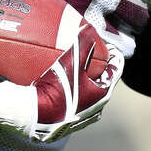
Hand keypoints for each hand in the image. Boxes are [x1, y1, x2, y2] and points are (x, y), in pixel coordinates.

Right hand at [0, 22, 123, 142]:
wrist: (36, 117)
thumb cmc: (57, 89)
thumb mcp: (71, 62)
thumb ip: (82, 43)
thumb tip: (89, 27)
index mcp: (103, 94)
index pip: (115, 69)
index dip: (113, 55)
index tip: (107, 44)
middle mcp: (96, 108)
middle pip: (103, 81)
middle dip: (98, 68)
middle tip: (90, 54)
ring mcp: (83, 116)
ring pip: (89, 93)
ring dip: (85, 81)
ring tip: (75, 68)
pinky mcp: (69, 122)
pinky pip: (76, 101)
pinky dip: (73, 91)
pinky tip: (59, 85)